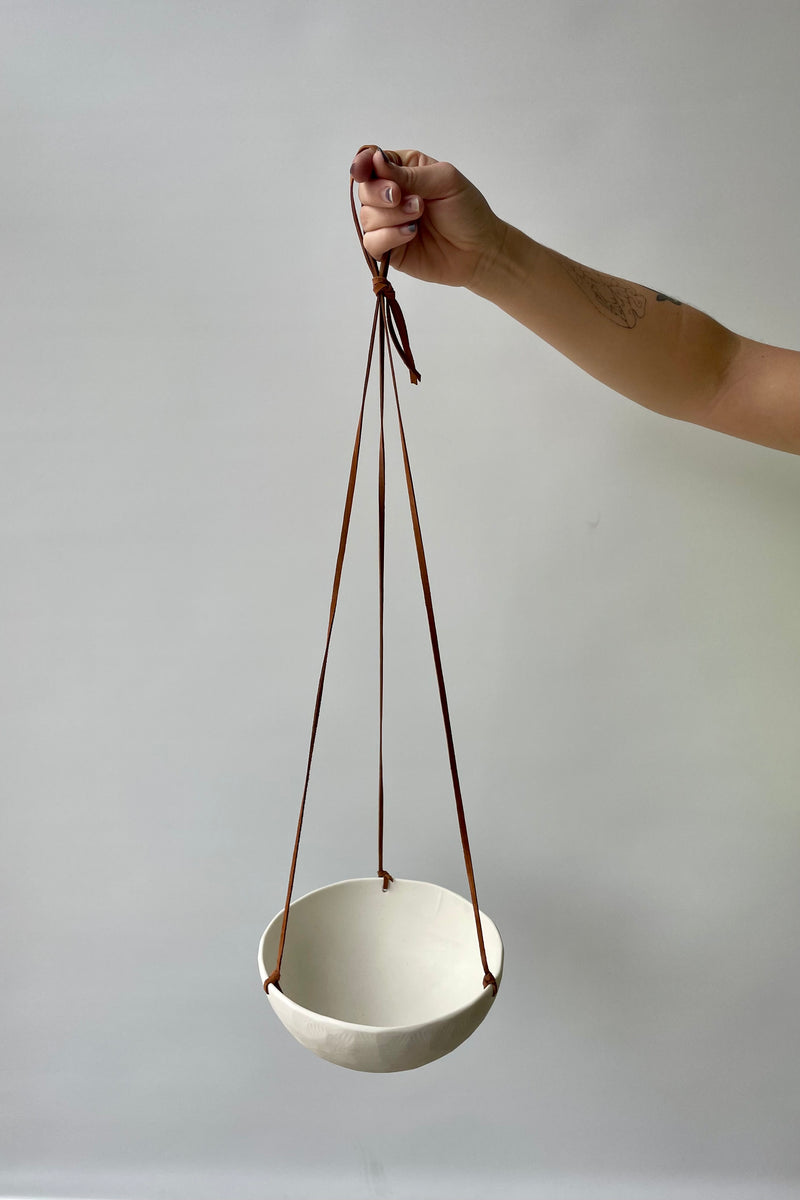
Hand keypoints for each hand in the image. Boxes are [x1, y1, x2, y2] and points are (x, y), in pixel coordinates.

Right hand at [350, 145, 506, 289]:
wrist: (479, 250)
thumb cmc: (466, 211)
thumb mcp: (444, 180)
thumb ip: (408, 172)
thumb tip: (374, 160)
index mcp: (403, 170)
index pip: (371, 161)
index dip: (363, 163)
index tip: (366, 169)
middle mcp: (391, 195)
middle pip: (364, 189)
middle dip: (381, 193)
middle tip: (405, 198)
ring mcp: (388, 224)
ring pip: (366, 217)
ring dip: (392, 216)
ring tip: (419, 216)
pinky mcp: (388, 249)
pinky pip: (371, 242)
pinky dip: (388, 237)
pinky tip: (411, 233)